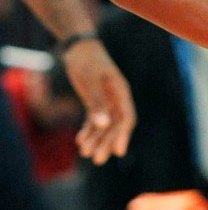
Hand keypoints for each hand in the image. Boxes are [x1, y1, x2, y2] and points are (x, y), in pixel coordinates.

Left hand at [62, 39, 135, 163]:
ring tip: (84, 153)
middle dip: (107, 142)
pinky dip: (88, 130)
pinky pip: (94, 120)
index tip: (118, 152)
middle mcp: (117, 98)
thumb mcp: (91, 81)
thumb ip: (97, 103)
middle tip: (97, 160)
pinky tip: (79, 141)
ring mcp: (107, 100)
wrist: (78, 49)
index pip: (127, 118)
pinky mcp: (96, 101)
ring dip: (96, 139)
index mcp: (121, 92)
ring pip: (105, 125)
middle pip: (115, 125)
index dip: (123, 135)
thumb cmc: (87, 62)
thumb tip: (103, 125)